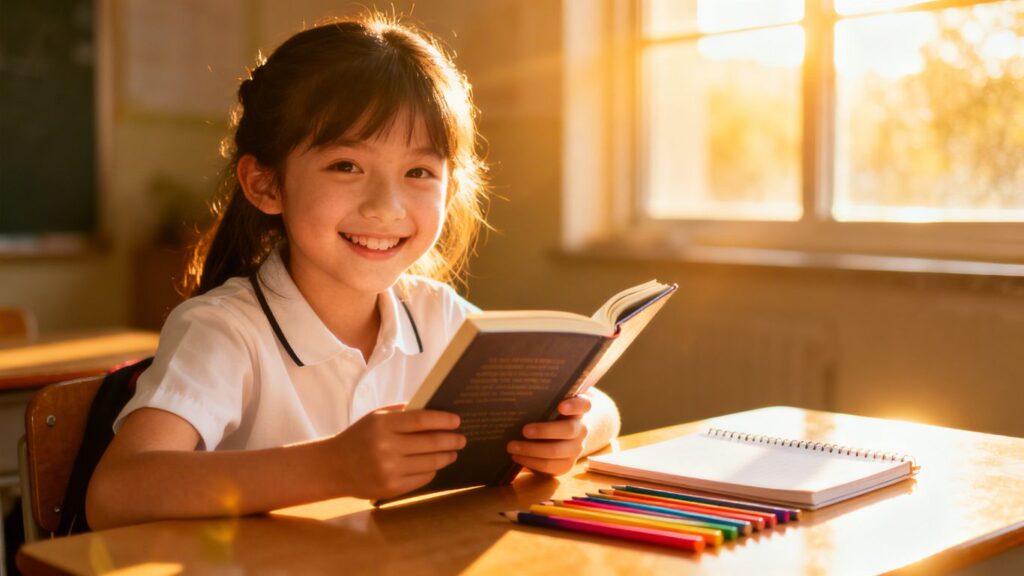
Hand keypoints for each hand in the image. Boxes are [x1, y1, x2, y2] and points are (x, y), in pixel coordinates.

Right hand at [330, 405, 465, 499]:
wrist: (333, 467)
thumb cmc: (359, 437)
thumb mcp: (375, 418)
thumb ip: (402, 412)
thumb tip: (435, 412)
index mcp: (382, 425)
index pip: (421, 420)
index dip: (442, 420)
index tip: (457, 421)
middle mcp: (386, 447)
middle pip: (430, 442)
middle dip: (451, 440)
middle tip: (462, 438)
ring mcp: (389, 470)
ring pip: (430, 462)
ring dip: (446, 456)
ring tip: (453, 452)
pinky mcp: (391, 488)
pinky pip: (422, 478)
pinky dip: (433, 470)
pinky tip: (436, 464)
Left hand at [507, 394, 591, 475]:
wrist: (563, 435)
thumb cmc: (551, 414)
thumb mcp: (552, 404)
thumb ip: (544, 400)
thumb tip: (518, 399)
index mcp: (579, 410)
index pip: (584, 404)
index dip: (574, 405)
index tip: (560, 405)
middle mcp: (581, 429)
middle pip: (569, 430)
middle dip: (544, 431)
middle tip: (524, 430)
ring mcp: (576, 448)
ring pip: (557, 451)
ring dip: (532, 450)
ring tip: (511, 447)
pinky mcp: (567, 464)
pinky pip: (551, 466)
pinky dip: (532, 462)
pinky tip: (517, 457)